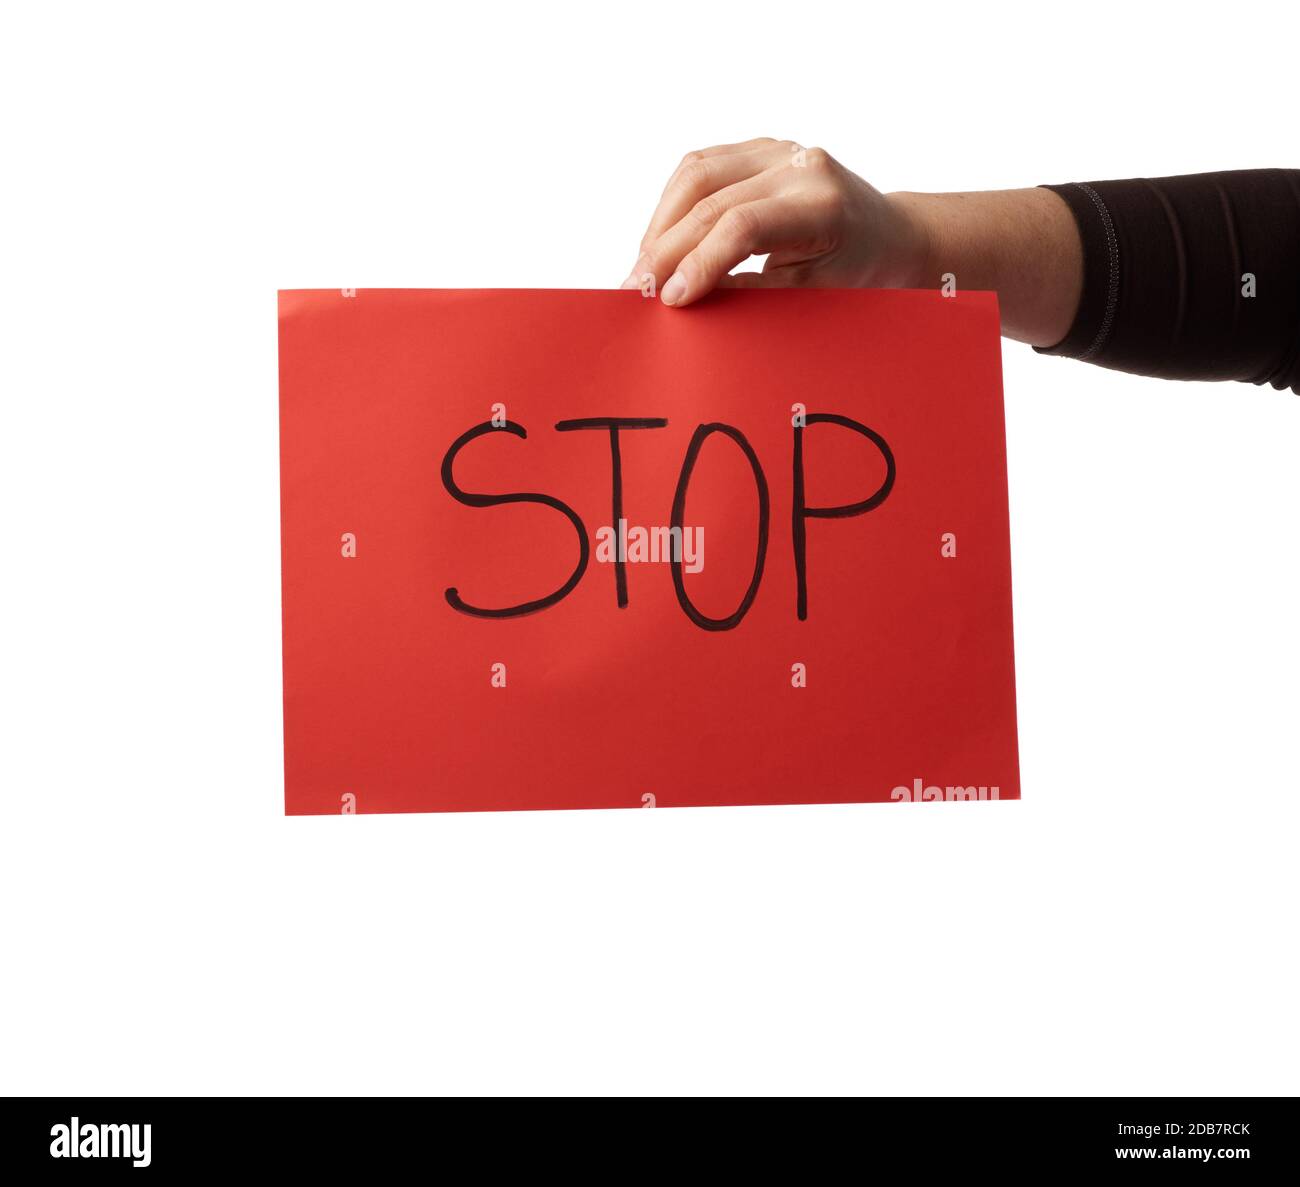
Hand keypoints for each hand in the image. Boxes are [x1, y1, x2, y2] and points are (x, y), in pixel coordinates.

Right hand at [624, 137, 928, 306]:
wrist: (888, 234)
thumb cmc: (854, 272)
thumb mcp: (810, 292)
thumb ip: (750, 291)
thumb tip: (686, 298)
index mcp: (821, 204)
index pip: (741, 227)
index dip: (697, 264)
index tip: (669, 300)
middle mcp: (800, 165)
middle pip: (710, 200)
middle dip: (665, 249)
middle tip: (635, 289)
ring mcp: (779, 148)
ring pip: (695, 175)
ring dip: (660, 223)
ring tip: (642, 266)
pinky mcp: (760, 148)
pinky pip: (700, 167)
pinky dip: (672, 203)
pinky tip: (660, 237)